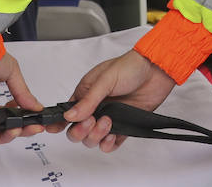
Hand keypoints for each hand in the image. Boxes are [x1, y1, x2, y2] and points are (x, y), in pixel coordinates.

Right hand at [54, 50, 175, 152]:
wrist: (157, 71)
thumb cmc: (130, 67)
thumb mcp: (106, 79)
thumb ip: (88, 100)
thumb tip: (69, 116)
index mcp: (85, 93)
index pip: (66, 113)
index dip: (58, 123)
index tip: (54, 129)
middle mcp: (95, 107)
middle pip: (76, 131)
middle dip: (80, 131)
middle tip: (91, 121)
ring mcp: (109, 118)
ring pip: (92, 139)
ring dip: (96, 136)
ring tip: (107, 122)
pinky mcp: (123, 126)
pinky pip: (110, 144)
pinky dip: (109, 144)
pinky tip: (113, 135)